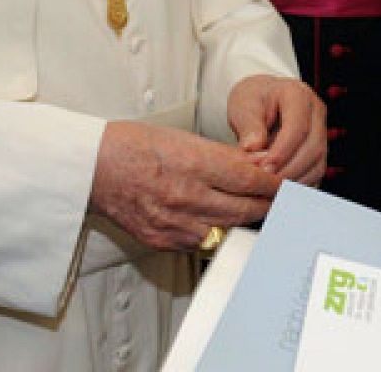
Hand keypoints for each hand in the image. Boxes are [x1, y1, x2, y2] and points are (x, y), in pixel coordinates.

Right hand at [90, 120, 283, 249]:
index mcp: (193, 163)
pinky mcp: (164, 240)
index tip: (287, 183)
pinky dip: (216, 231)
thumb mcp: (182, 138)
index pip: (249, 178)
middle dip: (267, 204)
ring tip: (260, 211)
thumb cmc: (134, 145)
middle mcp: (187, 196)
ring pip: (228, 227)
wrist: (93, 168)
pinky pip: (202, 242)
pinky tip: (223, 222)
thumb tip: (253, 165)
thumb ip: (219, 156)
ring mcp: (175, 223)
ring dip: (246, 219)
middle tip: (282, 200)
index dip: (274, 183)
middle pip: (244, 207)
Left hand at [226, 74, 325, 184]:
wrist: (261, 100)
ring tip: (270, 191)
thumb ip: (248, 126)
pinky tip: (280, 193)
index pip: (298, 127)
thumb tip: (252, 149)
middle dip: (290, 170)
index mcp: (297, 94)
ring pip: (318, 163)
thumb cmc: (251, 101)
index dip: (283, 151)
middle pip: (313, 147)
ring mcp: (321, 131)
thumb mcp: (243, 106)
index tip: (264, 169)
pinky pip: (316, 173)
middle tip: (266, 185)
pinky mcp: (319, 149)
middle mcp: (316, 111)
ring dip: (295, 181)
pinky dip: (299, 186)